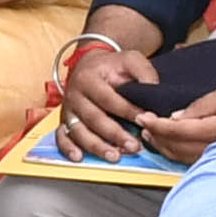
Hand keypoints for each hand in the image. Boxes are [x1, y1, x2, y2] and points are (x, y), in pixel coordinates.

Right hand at [55, 33, 154, 157]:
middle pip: (94, 118)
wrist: (90, 66)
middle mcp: (74, 95)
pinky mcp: (64, 121)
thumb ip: (144, 72)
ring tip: (114, 156)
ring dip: (96, 146)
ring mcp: (68, 110)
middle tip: (134, 146)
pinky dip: (68, 148)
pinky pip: (61, 136)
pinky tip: (79, 157)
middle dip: (115, 134)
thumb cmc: (112, 66)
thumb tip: (154, 91)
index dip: (127, 111)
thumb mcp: (130, 60)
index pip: (108, 99)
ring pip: (78, 131)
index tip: (144, 121)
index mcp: (88, 79)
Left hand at [129, 80, 215, 165]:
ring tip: (151, 134)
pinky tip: (169, 145)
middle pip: (178, 146)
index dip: (158, 126)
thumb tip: (176, 116)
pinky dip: (177, 152)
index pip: (179, 130)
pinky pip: (194, 159)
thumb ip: (201, 105)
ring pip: (183, 156)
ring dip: (164, 146)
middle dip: (157, 136)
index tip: (143, 118)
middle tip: (143, 124)